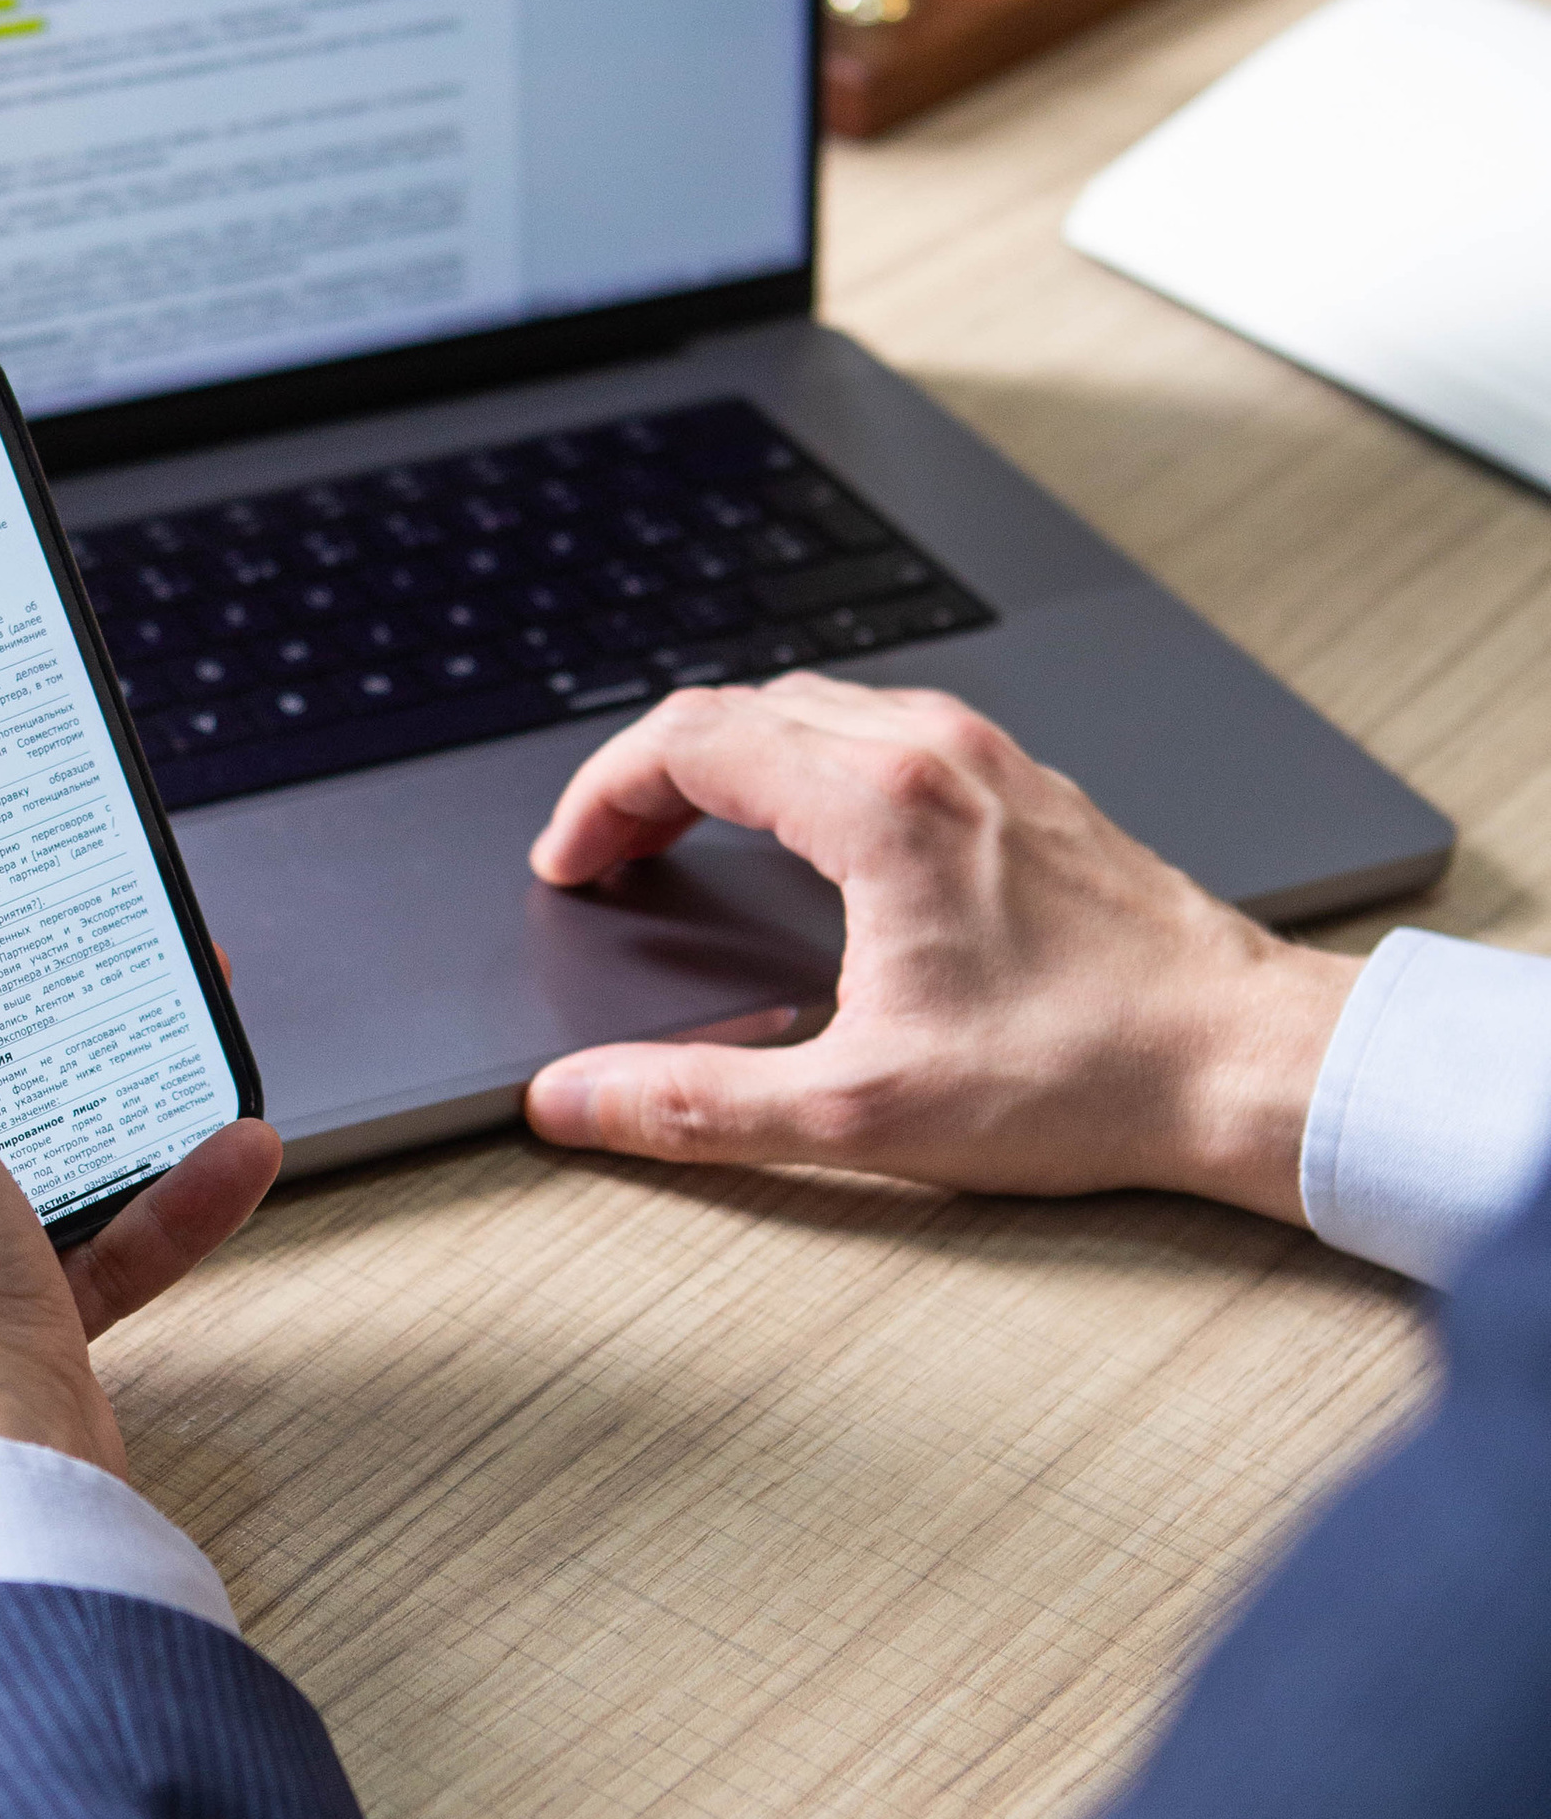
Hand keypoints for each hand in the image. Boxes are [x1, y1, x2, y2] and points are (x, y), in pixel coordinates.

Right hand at [524, 674, 1358, 1217]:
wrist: (1247, 1063)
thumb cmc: (1086, 1076)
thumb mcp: (858, 1113)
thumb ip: (693, 1104)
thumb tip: (576, 1100)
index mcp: (878, 805)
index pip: (690, 741)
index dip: (601, 797)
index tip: (571, 863)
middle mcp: (932, 750)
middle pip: (740, 705)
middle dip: (649, 773)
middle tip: (605, 853)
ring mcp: (989, 756)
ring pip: (813, 705)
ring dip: (728, 757)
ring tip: (683, 833)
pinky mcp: (1027, 784)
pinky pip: (881, 728)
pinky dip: (805, 762)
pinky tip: (806, 836)